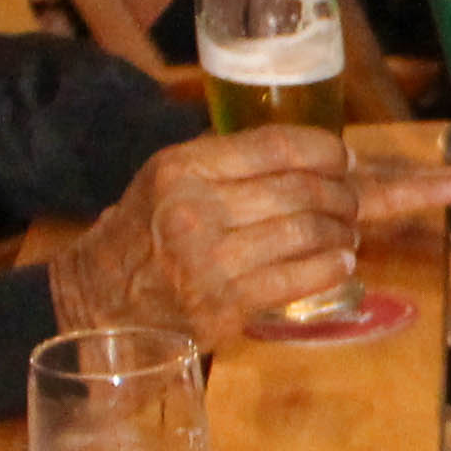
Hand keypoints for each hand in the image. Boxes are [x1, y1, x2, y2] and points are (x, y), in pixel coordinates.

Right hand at [45, 128, 450, 337]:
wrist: (98, 304)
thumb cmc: (146, 235)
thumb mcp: (171, 180)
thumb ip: (233, 165)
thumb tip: (324, 155)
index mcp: (182, 167)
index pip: (276, 146)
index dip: (325, 151)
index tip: (343, 159)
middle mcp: (195, 208)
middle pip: (301, 190)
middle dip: (341, 194)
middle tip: (352, 201)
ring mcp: (210, 260)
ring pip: (307, 233)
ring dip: (341, 232)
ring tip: (347, 232)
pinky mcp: (225, 304)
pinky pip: (300, 278)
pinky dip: (331, 267)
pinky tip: (340, 262)